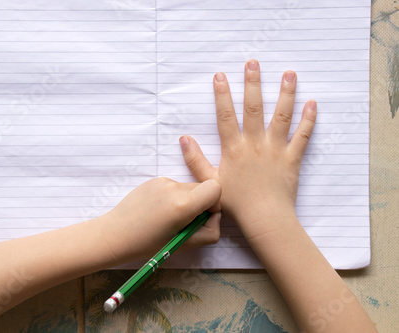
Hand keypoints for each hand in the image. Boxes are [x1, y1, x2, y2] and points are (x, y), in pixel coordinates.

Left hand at [101, 177, 220, 262]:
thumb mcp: (185, 244)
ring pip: (187, 188)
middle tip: (182, 223)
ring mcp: (162, 181)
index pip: (215, 189)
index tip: (201, 217)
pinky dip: (172, 197)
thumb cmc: (149, 244)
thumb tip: (215, 215)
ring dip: (185, 201)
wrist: (116, 234)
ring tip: (167, 218)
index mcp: (183, 204)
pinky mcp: (154, 180)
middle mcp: (174, 188)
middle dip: (199, 204)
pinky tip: (158, 211)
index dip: (213, 203)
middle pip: (201, 188)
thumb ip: (209, 231)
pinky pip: (173, 186)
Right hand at [179, 60, 316, 238]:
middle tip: (253, 62)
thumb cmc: (235, 203)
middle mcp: (254, 144)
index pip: (226, 116)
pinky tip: (313, 103)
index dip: (222, 95)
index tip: (220, 75)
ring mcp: (275, 149)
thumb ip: (195, 160)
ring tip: (288, 73)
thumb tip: (183, 139)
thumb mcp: (210, 182)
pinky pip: (302, 136)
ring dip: (285, 93)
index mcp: (234, 148)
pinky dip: (308, 119)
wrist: (264, 219)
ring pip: (282, 116)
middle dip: (253, 83)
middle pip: (254, 108)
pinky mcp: (292, 158)